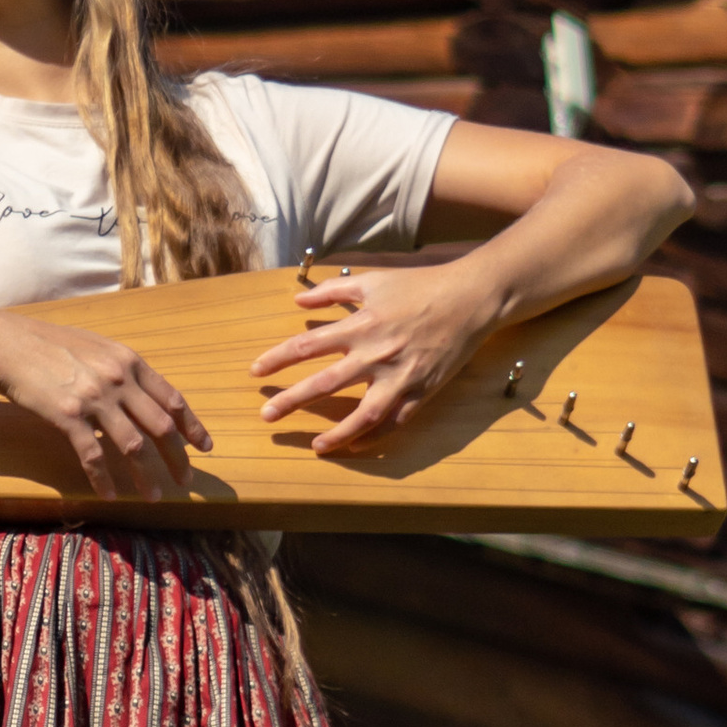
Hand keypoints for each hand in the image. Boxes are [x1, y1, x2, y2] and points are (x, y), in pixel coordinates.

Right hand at [0, 315, 210, 499]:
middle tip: (184, 480)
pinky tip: (110, 495)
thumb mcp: (97, 347)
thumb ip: (123, 371)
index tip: (204, 446)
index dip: (192, 426)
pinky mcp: (69, 418)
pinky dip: (104, 480)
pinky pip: (94, 456)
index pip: (172, 399)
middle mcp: (118, 381)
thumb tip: (143, 398)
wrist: (10, 346)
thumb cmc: (52, 345)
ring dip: (146, 477)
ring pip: (133, 447)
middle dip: (178, 458)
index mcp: (129, 362)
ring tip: (153, 496)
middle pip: (161, 427)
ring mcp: (95, 400)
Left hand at [248, 264, 497, 459]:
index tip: (256, 373)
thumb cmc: (419, 286)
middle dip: (292, 402)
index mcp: (361, 326)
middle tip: (267, 417)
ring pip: (363, 415)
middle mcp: (376, 355)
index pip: (306, 347)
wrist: (470, 299)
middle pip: (325, 384)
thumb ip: (332, 292)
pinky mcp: (422, 392)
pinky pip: (396, 422)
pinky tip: (355, 446)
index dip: (277, 361)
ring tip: (315, 446)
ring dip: (336, 434)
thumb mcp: (373, 280)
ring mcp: (400, 378)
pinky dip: (375, 437)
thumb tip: (298, 301)